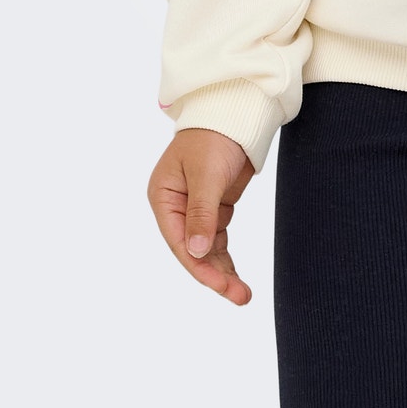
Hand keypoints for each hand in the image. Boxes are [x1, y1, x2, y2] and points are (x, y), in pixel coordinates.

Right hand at [147, 128, 256, 302]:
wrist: (236, 111)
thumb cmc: (214, 135)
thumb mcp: (207, 174)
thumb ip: (202, 213)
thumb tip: (195, 252)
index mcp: (163, 197)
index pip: (179, 241)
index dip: (199, 266)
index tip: (221, 285)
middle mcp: (175, 206)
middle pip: (192, 250)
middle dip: (214, 274)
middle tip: (239, 296)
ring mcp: (194, 208)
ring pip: (206, 249)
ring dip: (222, 270)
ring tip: (242, 294)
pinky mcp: (213, 206)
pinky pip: (217, 239)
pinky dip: (225, 256)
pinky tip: (235, 276)